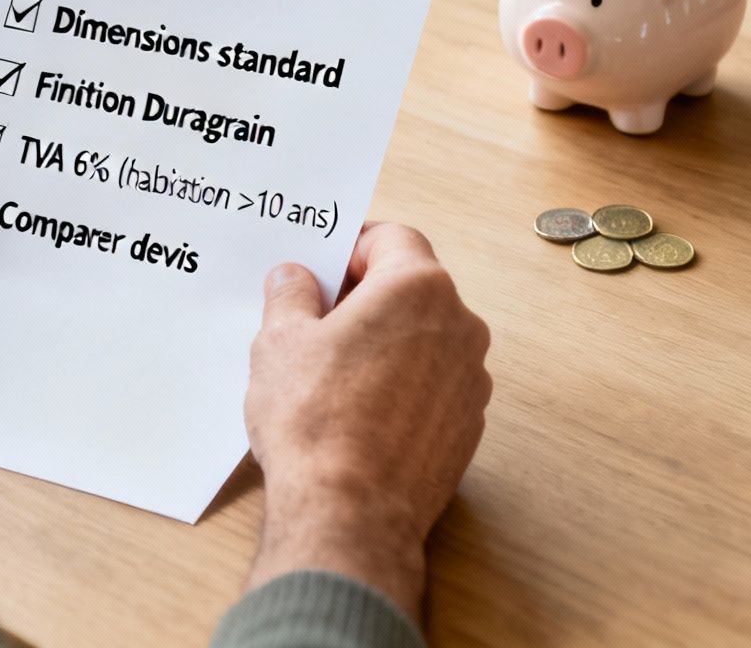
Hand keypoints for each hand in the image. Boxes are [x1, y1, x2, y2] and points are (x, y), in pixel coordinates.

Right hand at [243, 222, 491, 620]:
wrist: (350, 513)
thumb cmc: (316, 421)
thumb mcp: (280, 341)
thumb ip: (291, 295)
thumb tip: (295, 280)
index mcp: (418, 289)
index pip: (392, 238)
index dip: (351, 246)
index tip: (322, 265)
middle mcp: (459, 326)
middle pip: (411, 288)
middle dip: (365, 296)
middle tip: (315, 319)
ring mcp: (470, 380)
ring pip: (424, 339)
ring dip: (385, 342)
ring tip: (331, 373)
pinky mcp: (468, 427)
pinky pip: (432, 386)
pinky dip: (401, 385)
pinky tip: (358, 412)